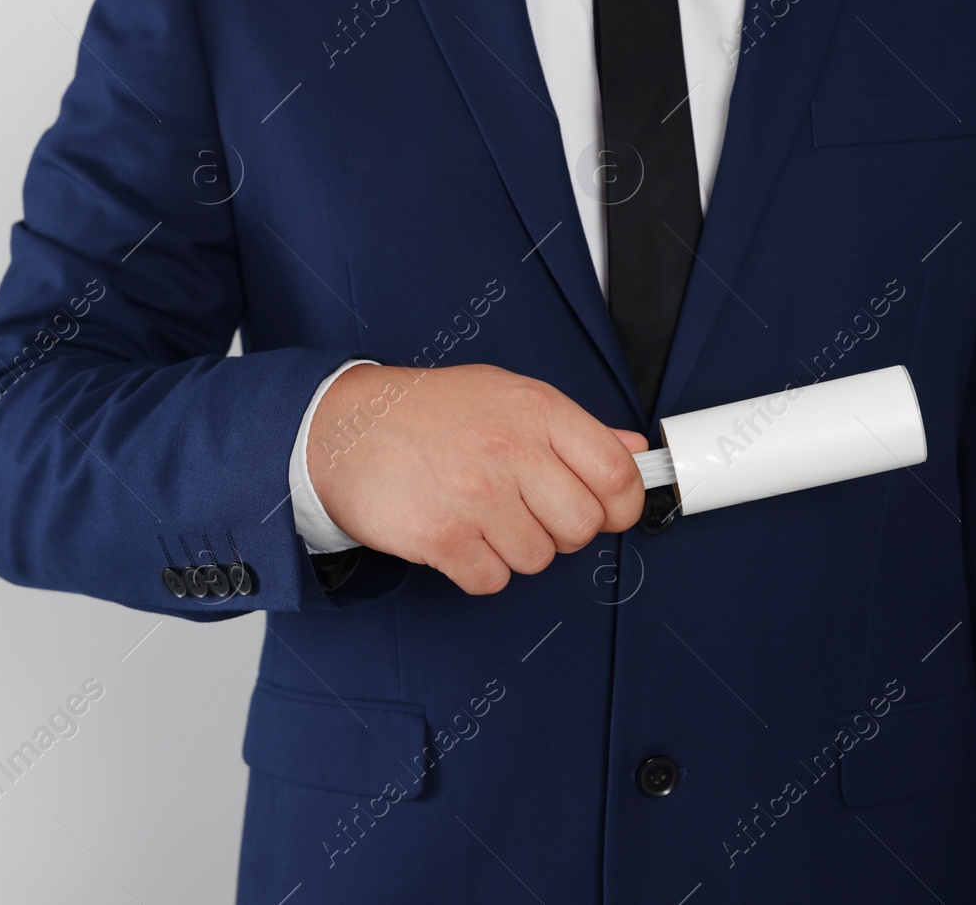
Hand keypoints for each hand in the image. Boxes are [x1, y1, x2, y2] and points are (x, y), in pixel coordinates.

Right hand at [308, 363, 647, 594]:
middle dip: (561, 531)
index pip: (616, 473)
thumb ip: (574, 428)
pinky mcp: (442, 536)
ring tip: (480, 516)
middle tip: (527, 512)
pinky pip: (491, 580)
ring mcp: (476, 496)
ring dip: (513, 549)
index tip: (606, 510)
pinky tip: (457, 536)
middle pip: (582, 527)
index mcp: (537, 411)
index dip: (621, 504)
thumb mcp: (506, 396)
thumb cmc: (427, 413)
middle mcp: (511, 450)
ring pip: (538, 559)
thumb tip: (633, 450)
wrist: (342, 428)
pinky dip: (476, 569)